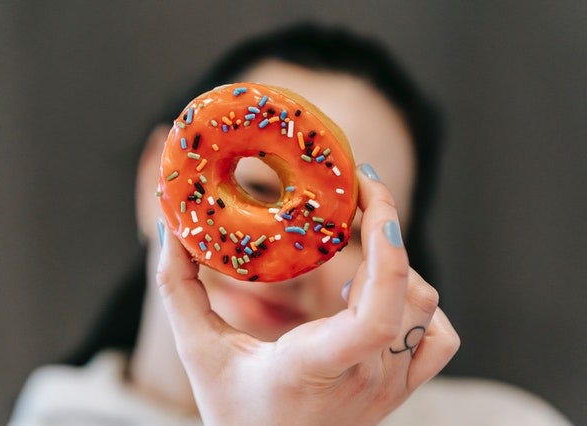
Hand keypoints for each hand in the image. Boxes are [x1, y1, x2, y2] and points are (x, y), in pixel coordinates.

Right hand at [156, 164, 459, 424]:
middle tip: (355, 189)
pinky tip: (376, 297)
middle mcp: (365, 379)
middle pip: (408, 293)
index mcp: (315, 368)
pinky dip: (419, 304)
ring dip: (395, 264)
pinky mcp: (401, 389)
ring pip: (426, 307)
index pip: (377, 317)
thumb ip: (178, 286)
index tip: (369, 203)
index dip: (386, 254)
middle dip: (386, 226)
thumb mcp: (198, 350)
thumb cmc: (234, 412)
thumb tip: (168, 228)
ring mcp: (390, 387)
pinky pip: (438, 338)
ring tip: (352, 248)